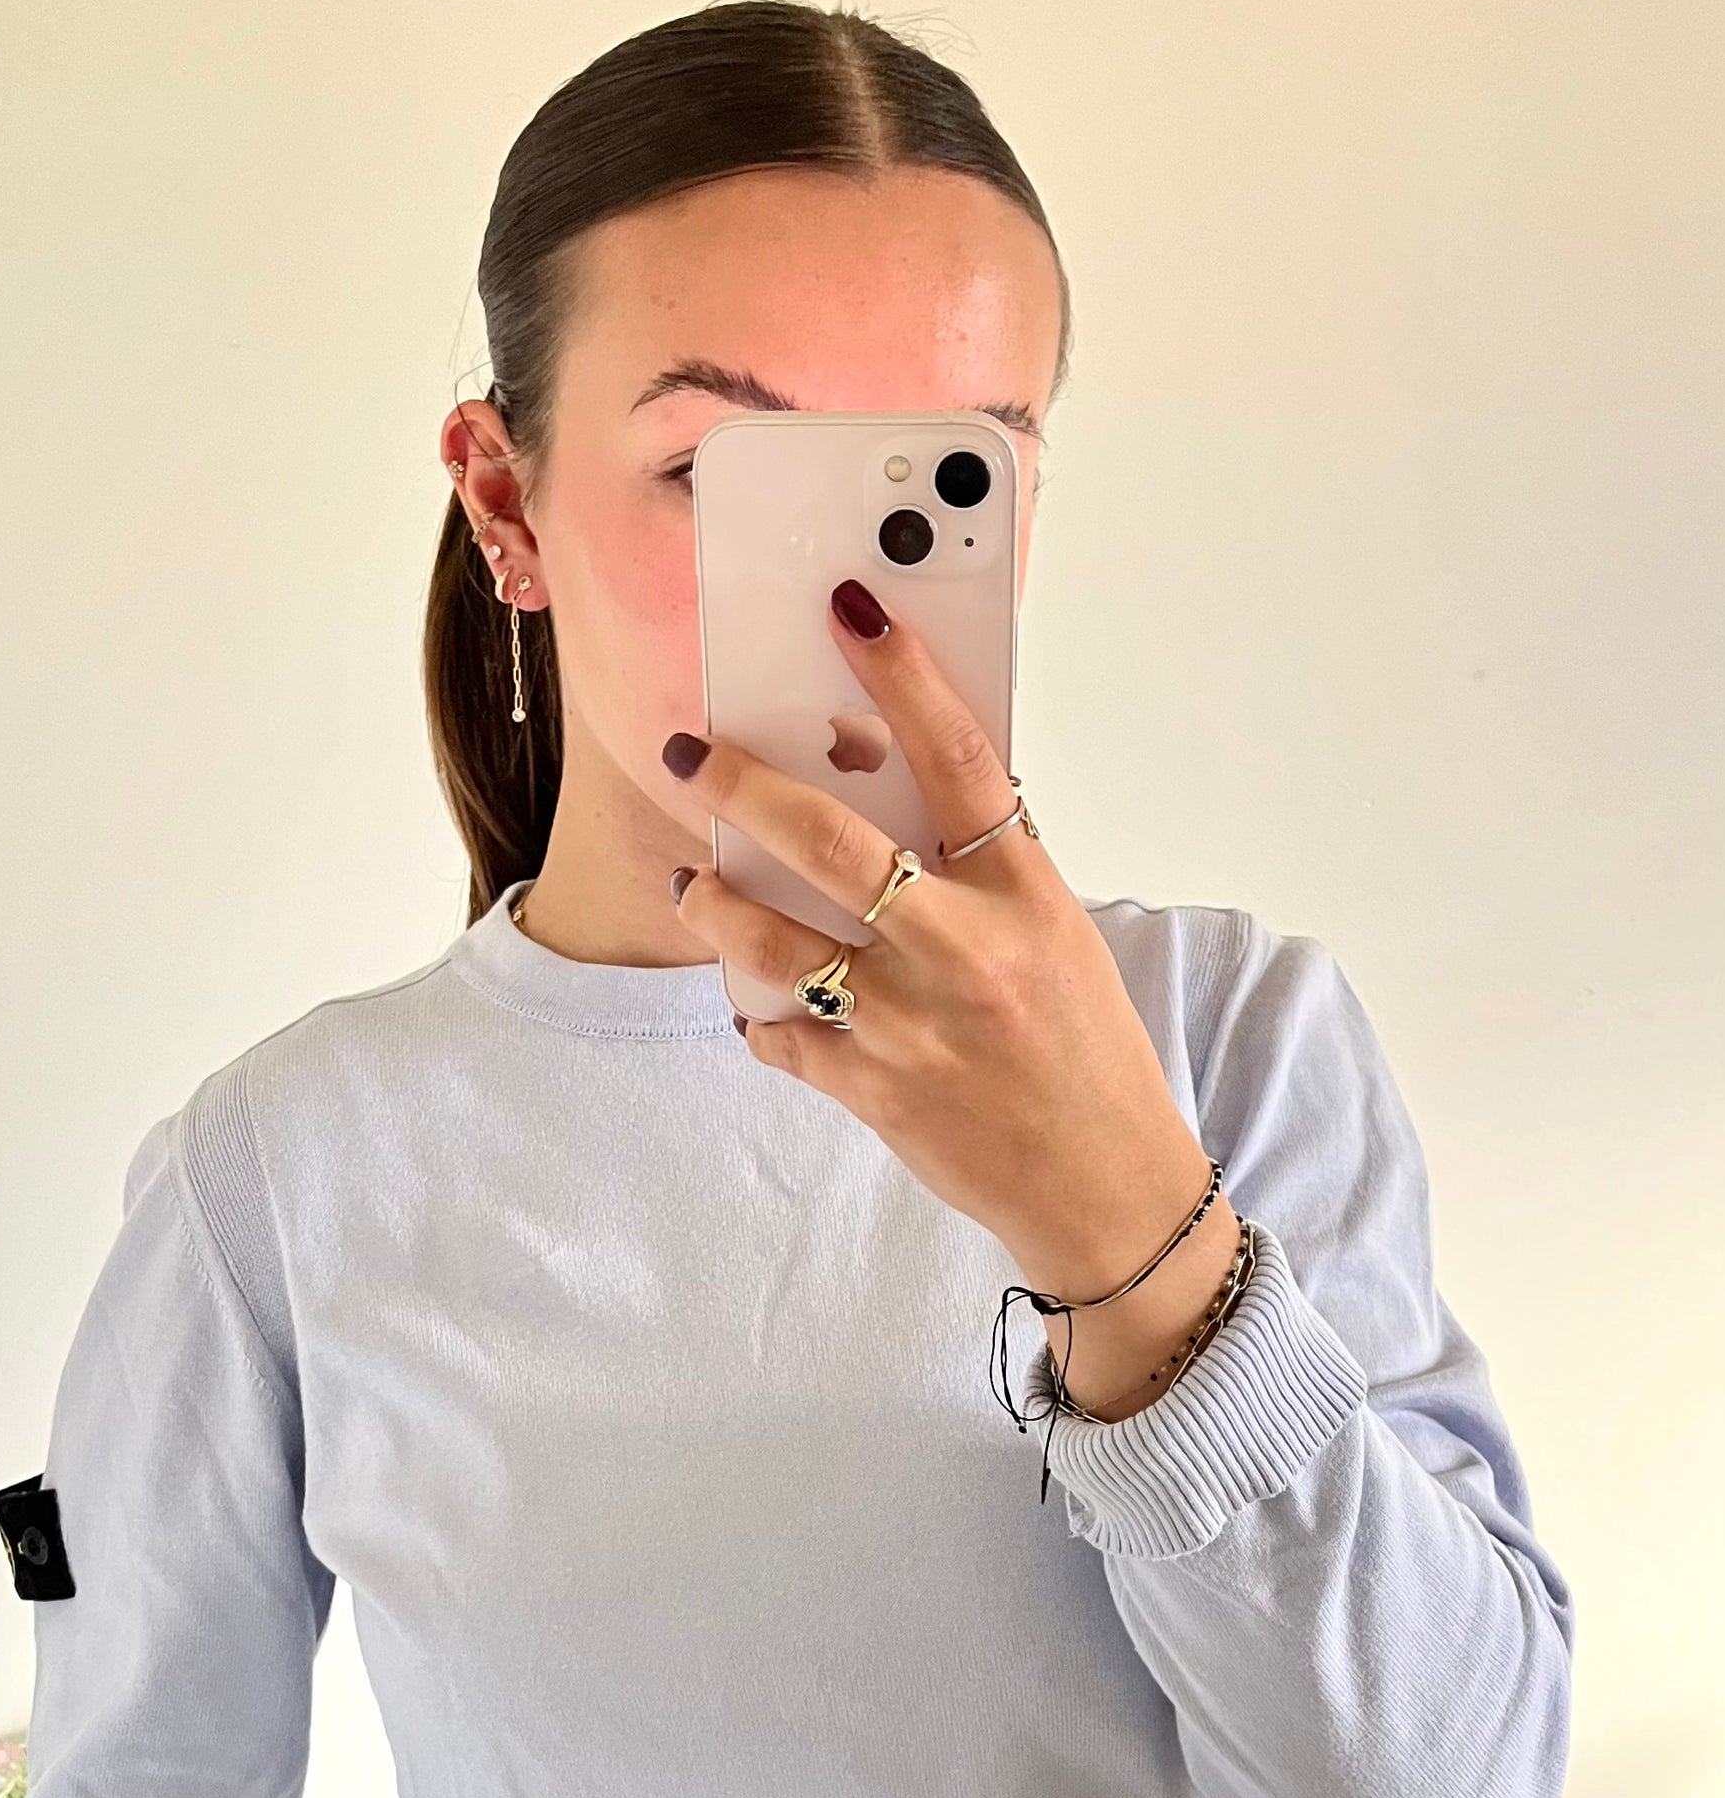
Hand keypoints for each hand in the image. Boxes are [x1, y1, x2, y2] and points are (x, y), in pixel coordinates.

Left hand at [660, 581, 1242, 1418]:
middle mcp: (965, 950)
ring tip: (693, 881)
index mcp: (1025, 895)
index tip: (852, 611)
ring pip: (776, 943)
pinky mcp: (875, 1092)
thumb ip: (982, 873)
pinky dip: (762, 1017)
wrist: (1106, 1186)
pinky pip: (785, 1038)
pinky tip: (756, 1002)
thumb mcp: (1058, 938)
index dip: (901, 675)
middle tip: (693, 753)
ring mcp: (912, 1025)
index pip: (958, 757)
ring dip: (716, 904)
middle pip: (829, 842)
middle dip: (742, 784)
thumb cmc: (1087, 1053)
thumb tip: (885, 800)